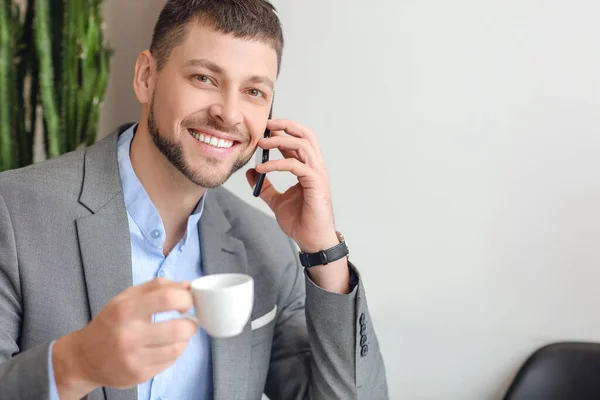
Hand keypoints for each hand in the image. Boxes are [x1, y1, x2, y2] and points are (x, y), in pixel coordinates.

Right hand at [53, 278, 196, 398]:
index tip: (187, 301)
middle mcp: (129, 335)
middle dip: (191, 323)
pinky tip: (166, 346)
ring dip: (185, 338)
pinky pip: (170, 362)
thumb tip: (188, 285)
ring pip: (178, 348)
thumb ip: (158, 286)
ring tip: (178, 333)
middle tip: (188, 320)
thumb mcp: (127, 297)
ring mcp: (134, 358)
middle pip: (179, 328)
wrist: (85, 358)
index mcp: (125, 310)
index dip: (186, 298)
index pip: (168, 299)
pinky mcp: (139, 375)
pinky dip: (174, 352)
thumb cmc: (111, 322)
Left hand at [246, 118, 349, 293]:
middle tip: (266, 125)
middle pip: (306, 136)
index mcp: (308, 169)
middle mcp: (316, 168)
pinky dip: (277, 164)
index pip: (299, 141)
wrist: (312, 241)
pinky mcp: (316, 184)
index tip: (266, 128)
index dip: (284, 131)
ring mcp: (318, 175)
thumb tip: (251, 173)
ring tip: (261, 143)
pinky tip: (262, 169)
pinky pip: (295, 166)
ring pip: (302, 146)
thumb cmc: (302, 222)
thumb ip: (266, 186)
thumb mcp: (277, 201)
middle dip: (286, 126)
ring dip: (281, 141)